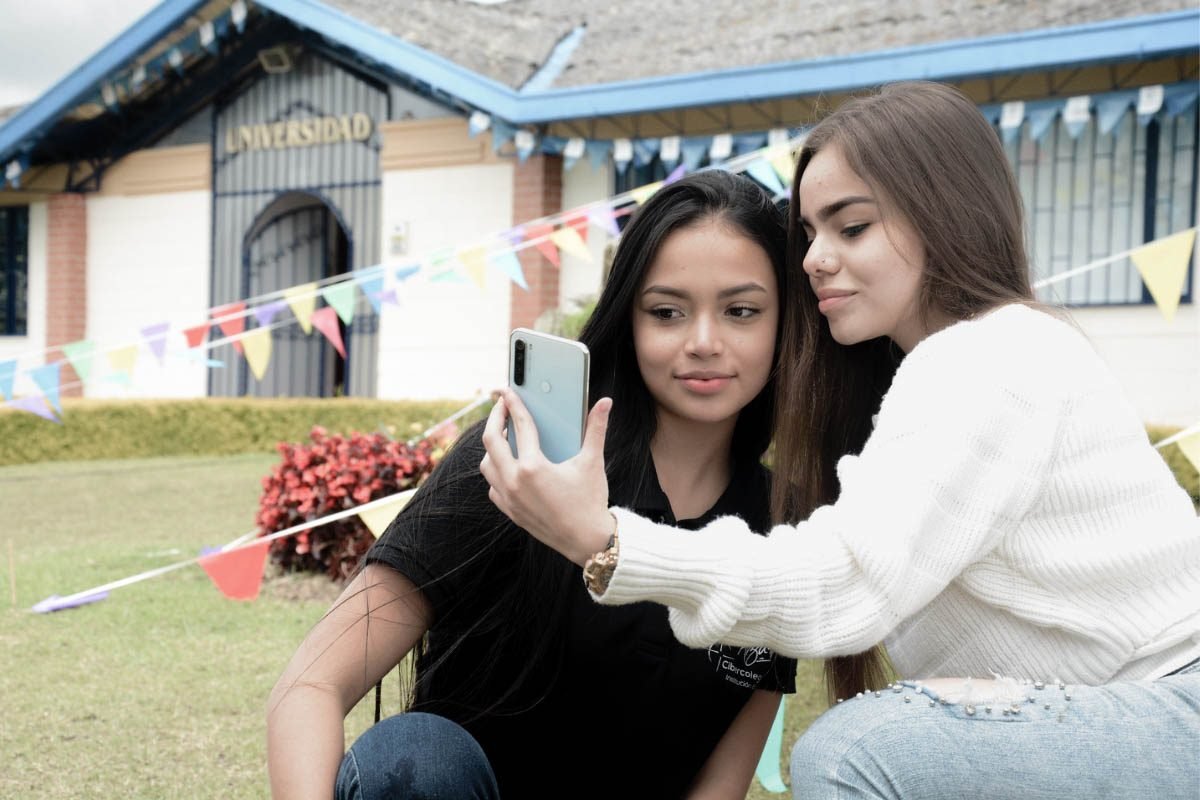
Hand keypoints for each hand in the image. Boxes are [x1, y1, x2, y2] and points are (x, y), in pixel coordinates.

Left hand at [480, 388, 613, 564]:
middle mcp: (514, 482)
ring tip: (505, 435)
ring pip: (487, 464)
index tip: (509, 392)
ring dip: (492, 447)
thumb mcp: (592, 462)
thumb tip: (605, 403)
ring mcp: (509, 498)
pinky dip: (496, 471)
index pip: (521, 426)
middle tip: (502, 407)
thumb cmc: (590, 502)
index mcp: (533, 467)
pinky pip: (493, 485)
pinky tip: (509, 465)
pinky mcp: (510, 511)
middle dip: (495, 419)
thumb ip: (596, 429)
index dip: (515, 405)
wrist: (587, 541)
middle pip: (491, 441)